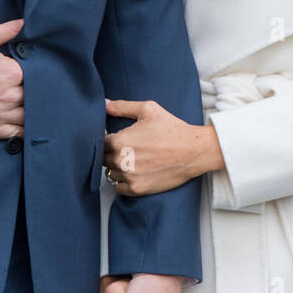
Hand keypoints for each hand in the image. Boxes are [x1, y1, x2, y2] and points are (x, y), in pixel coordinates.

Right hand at [0, 19, 24, 138]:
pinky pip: (18, 133)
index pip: (35, 73)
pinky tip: (30, 126)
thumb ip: (4, 31)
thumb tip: (23, 23)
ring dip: (34, 111)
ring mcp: (2, 114)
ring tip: (35, 108)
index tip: (32, 72)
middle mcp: (11, 94)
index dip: (36, 73)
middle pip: (34, 95)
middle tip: (36, 89)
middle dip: (35, 91)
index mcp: (12, 72)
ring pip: (29, 115)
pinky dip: (26, 130)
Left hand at [102, 99, 223, 195]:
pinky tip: (134, 173)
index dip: (108, 140)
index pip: (99, 142)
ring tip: (133, 160)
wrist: (193, 150)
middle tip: (127, 149)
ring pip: (110, 173)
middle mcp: (120, 160)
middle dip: (111, 153)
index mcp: (119, 141)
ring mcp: (128, 176)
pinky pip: (118, 188)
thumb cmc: (172, 128)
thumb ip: (122, 106)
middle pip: (103, 158)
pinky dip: (123, 182)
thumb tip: (104, 104)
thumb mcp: (148, 109)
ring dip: (117, 168)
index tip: (118, 139)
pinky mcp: (137, 189)